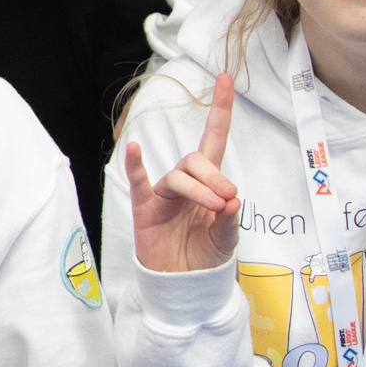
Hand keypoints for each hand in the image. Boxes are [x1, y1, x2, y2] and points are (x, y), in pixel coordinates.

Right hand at [124, 72, 239, 273]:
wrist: (184, 287)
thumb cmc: (205, 258)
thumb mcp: (227, 238)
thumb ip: (229, 217)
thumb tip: (231, 198)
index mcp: (208, 185)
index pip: (214, 140)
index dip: (220, 110)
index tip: (227, 79)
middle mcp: (185, 183)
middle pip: (196, 161)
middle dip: (214, 177)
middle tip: (226, 198)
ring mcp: (163, 194)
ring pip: (178, 177)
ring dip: (198, 188)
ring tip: (213, 207)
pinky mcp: (144, 208)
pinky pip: (139, 182)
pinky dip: (136, 165)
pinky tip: (134, 150)